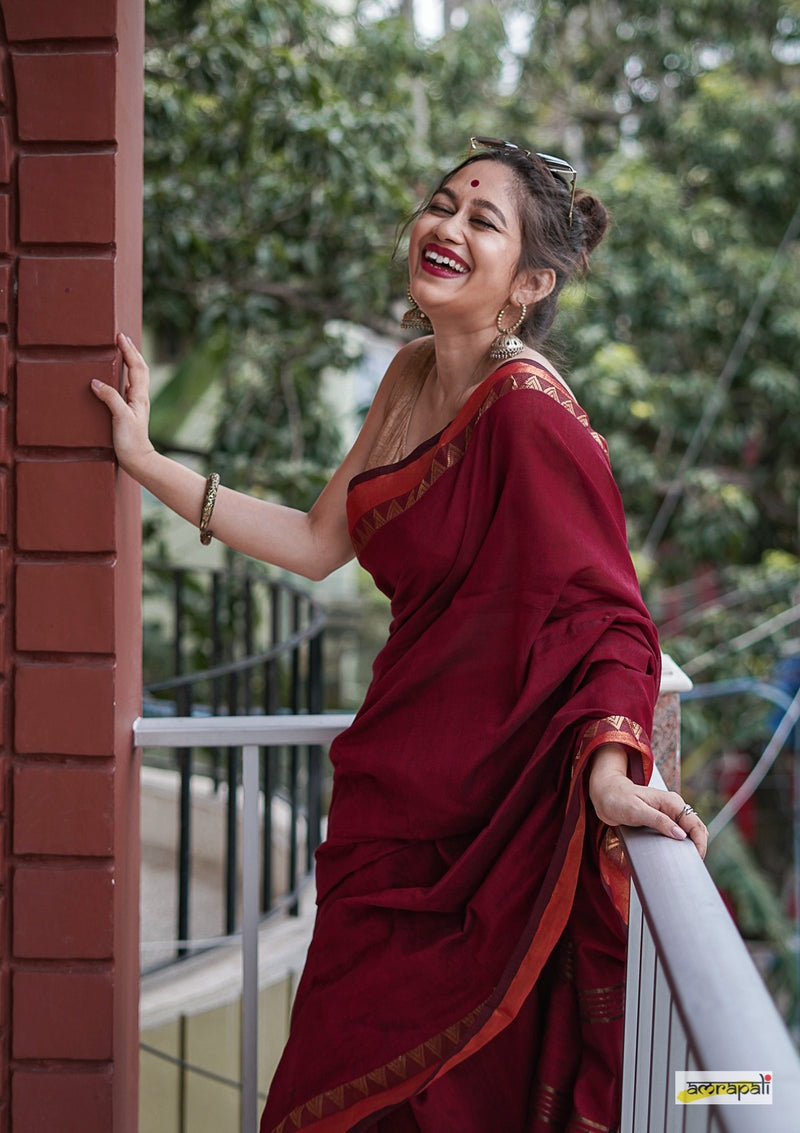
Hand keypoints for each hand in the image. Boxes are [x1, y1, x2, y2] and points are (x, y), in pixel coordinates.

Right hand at [91, 332, 155, 475]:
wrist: (139, 460)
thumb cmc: (131, 441)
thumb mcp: (120, 417)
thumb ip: (110, 398)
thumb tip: (96, 381)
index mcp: (139, 396)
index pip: (136, 367)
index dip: (128, 350)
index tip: (119, 336)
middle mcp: (140, 398)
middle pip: (139, 368)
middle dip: (131, 351)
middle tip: (121, 337)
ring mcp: (137, 405)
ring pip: (136, 377)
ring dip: (130, 362)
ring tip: (122, 352)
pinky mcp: (131, 412)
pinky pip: (129, 388)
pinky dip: (125, 378)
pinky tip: (120, 380)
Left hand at [589, 751, 707, 858]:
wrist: (605, 794)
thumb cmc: (618, 799)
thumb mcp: (637, 811)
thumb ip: (659, 821)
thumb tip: (680, 834)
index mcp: (671, 802)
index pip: (695, 823)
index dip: (700, 841)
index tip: (697, 857)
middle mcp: (673, 807)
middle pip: (696, 828)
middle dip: (699, 844)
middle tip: (693, 862)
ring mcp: (668, 814)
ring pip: (688, 831)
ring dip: (691, 844)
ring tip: (686, 859)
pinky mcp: (661, 820)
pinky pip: (677, 832)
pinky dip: (681, 842)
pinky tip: (677, 852)